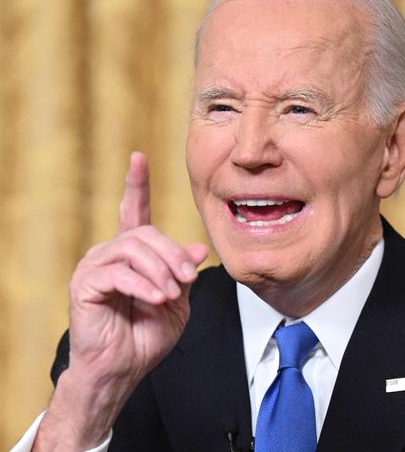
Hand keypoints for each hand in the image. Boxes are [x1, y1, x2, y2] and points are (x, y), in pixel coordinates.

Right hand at [67, 152, 207, 381]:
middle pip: (146, 233)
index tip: (138, 157)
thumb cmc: (148, 335)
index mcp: (133, 254)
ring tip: (169, 296)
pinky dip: (143, 285)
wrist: (124, 368)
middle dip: (172, 255)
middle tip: (187, 279)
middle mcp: (111, 253)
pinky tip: (155, 300)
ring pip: (134, 248)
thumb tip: (196, 248)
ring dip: (160, 271)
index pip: (134, 211)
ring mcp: (95, 266)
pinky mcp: (85, 283)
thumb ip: (183, 273)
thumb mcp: (177, 300)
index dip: (136, 184)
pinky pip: (119, 272)